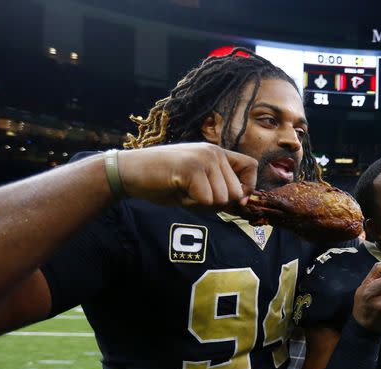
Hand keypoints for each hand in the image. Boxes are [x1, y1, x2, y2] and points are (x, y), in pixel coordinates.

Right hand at [117, 143, 257, 207]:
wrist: (128, 173)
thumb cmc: (162, 181)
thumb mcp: (197, 183)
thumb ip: (219, 189)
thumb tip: (243, 203)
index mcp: (217, 152)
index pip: (251, 166)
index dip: (247, 187)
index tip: (233, 199)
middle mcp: (213, 152)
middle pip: (236, 192)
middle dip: (216, 203)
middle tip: (193, 195)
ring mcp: (203, 158)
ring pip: (221, 199)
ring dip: (201, 204)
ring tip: (182, 190)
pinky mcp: (191, 168)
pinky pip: (205, 200)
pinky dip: (190, 204)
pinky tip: (176, 190)